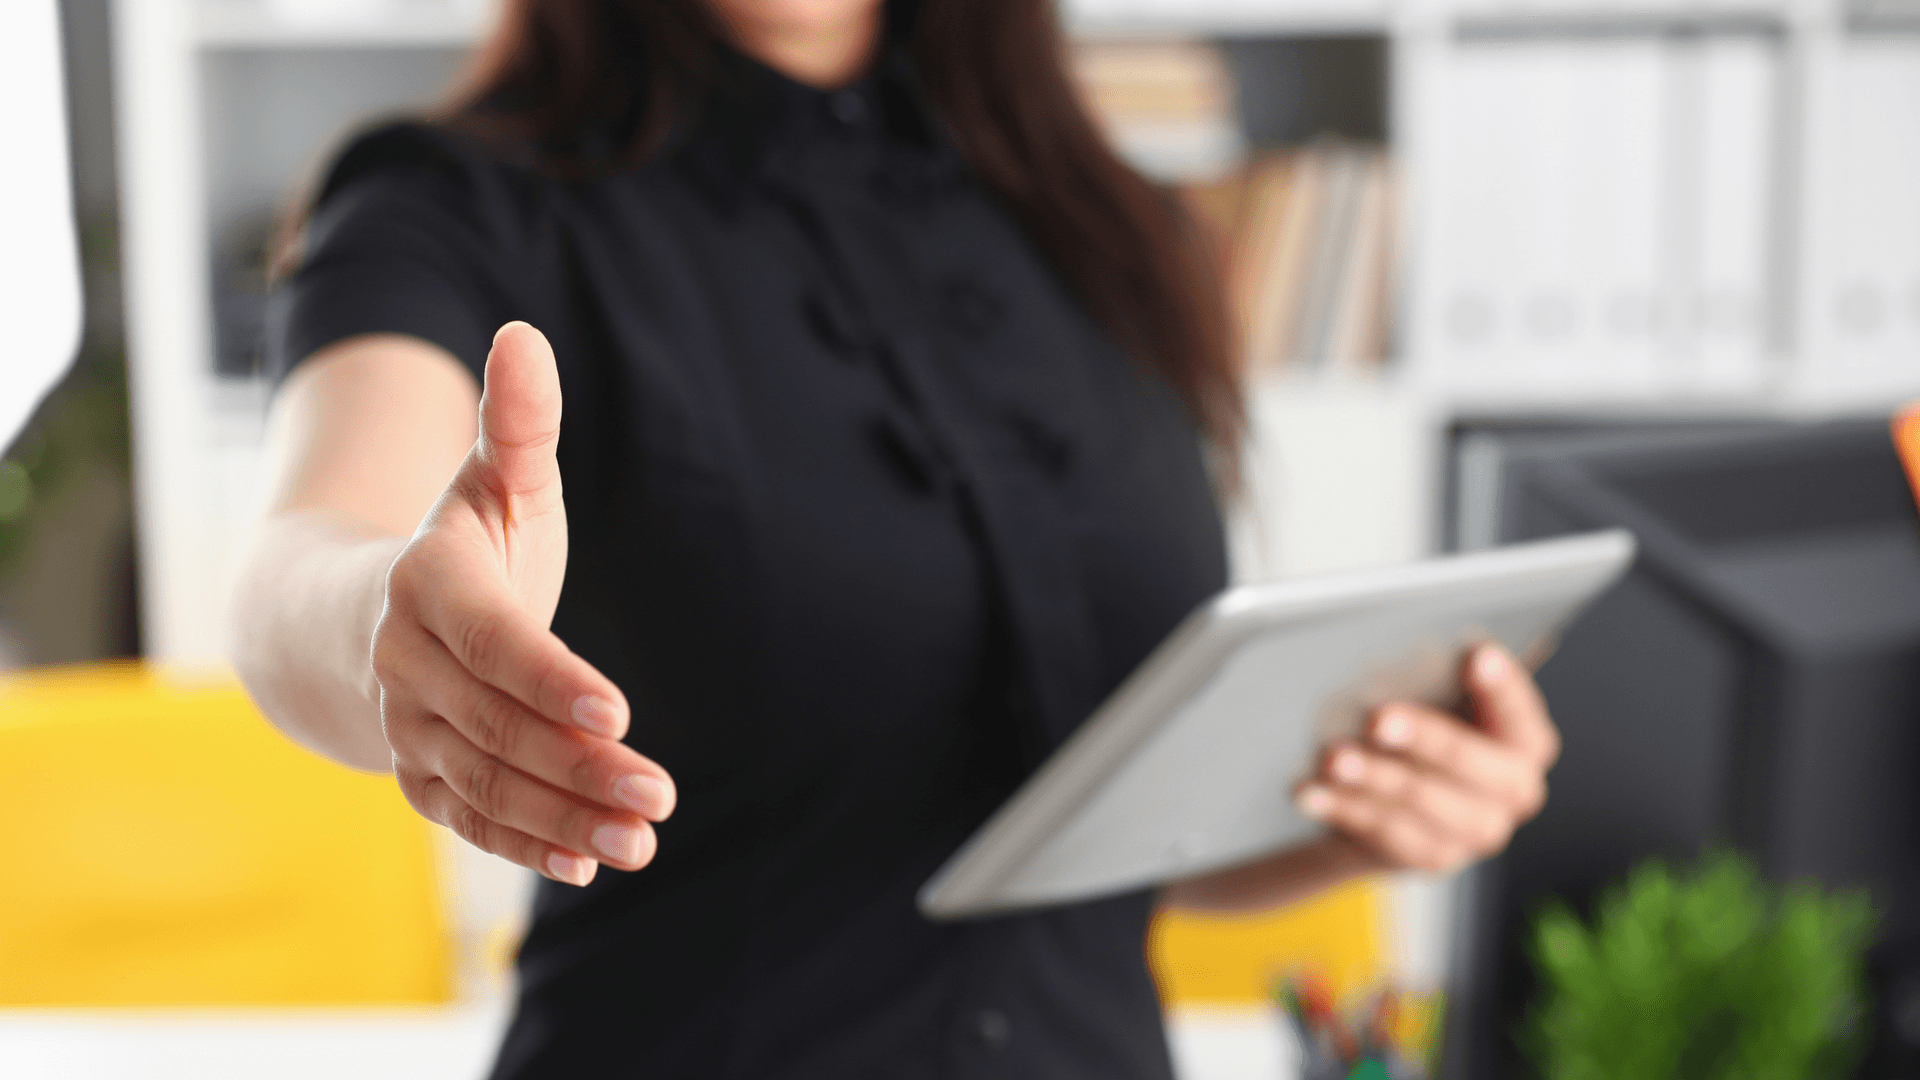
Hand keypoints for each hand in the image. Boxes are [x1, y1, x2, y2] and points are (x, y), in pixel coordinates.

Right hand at [370, 322, 674, 886]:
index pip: (496, 643)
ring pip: (486, 782)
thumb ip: (520, 422)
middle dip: (580, 765)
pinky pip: (469, 817)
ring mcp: (408, 728)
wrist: (354, 616)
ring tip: (644, 839)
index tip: (622, 715)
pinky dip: (524, 843)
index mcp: (427, 585)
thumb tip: (525, 333)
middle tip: (661, 794)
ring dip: (564, 816)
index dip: (554, 682)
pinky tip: (590, 863)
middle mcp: (406, 665)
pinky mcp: (420, 776)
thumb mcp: (493, 478)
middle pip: (497, 726)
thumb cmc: (457, 542)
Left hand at [1293, 643, 1558, 875]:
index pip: (1520, 715)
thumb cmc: (1423, 730)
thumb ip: (1438, 683)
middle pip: (1469, 762)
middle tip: (1379, 718)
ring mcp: (1476, 832)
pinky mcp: (1432, 857)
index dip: (1501, 687)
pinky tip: (1309, 791)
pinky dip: (1340, 807)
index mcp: (1526, 744)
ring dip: (1370, 776)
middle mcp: (1514, 793)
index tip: (1476, 655)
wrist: (1398, 803)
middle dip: (1423, 737)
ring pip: (1418, 799)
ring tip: (1332, 757)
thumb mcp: (1441, 702)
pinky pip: (1381, 830)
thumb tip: (1401, 661)